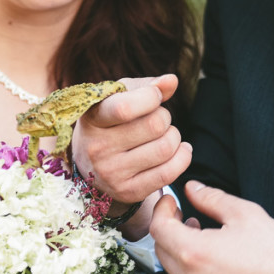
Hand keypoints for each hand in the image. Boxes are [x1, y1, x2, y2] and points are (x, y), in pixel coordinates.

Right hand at [71, 74, 190, 205]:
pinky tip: (179, 151)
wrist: (91, 164)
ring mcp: (112, 173)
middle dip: (165, 118)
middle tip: (158, 120)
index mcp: (92, 119)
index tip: (154, 96)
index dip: (151, 96)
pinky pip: (169, 174)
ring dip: (174, 138)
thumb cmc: (110, 122)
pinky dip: (182, 158)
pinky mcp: (128, 192)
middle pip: (155, 126)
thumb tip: (171, 81)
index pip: (126, 108)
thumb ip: (146, 86)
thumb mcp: (119, 98)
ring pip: (165, 148)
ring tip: (166, 136)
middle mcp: (98, 148)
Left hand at [150, 181, 273, 273]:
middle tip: (184, 215)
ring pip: (172, 270)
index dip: (161, 210)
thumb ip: (211, 198)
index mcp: (194, 253)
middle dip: (168, 229)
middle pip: (161, 249)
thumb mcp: (244, 213)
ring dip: (178, 250)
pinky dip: (190, 270)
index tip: (171, 201)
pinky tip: (211, 259)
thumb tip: (191, 188)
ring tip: (200, 234)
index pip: (158, 228)